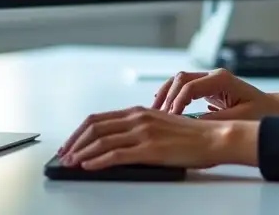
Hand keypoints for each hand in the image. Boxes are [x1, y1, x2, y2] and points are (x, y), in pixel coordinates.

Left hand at [57, 105, 256, 169]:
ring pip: (101, 141)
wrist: (214, 138)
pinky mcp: (149, 148)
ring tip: (71, 163)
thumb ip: (139, 129)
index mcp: (139, 111)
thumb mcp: (161, 125)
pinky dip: (97, 161)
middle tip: (64, 154)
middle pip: (94, 127)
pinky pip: (116, 154)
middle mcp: (138, 118)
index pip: (99, 118)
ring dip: (82, 153)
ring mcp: (143, 132)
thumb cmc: (192, 136)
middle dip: (75, 142)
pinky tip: (88, 167)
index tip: (70, 143)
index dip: (80, 132)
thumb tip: (117, 142)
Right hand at [152, 68, 278, 119]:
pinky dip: (173, 95)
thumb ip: (215, 120)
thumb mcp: (239, 119)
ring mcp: (211, 80)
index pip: (190, 86)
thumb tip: (191, 124)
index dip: (176, 102)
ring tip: (154, 111)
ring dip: (166, 94)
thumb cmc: (262, 114)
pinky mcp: (209, 88)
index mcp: (222, 79)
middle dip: (166, 96)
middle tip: (155, 115)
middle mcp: (214, 76)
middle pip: (181, 78)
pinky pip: (185, 88)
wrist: (276, 109)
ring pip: (180, 80)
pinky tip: (162, 107)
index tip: (168, 118)